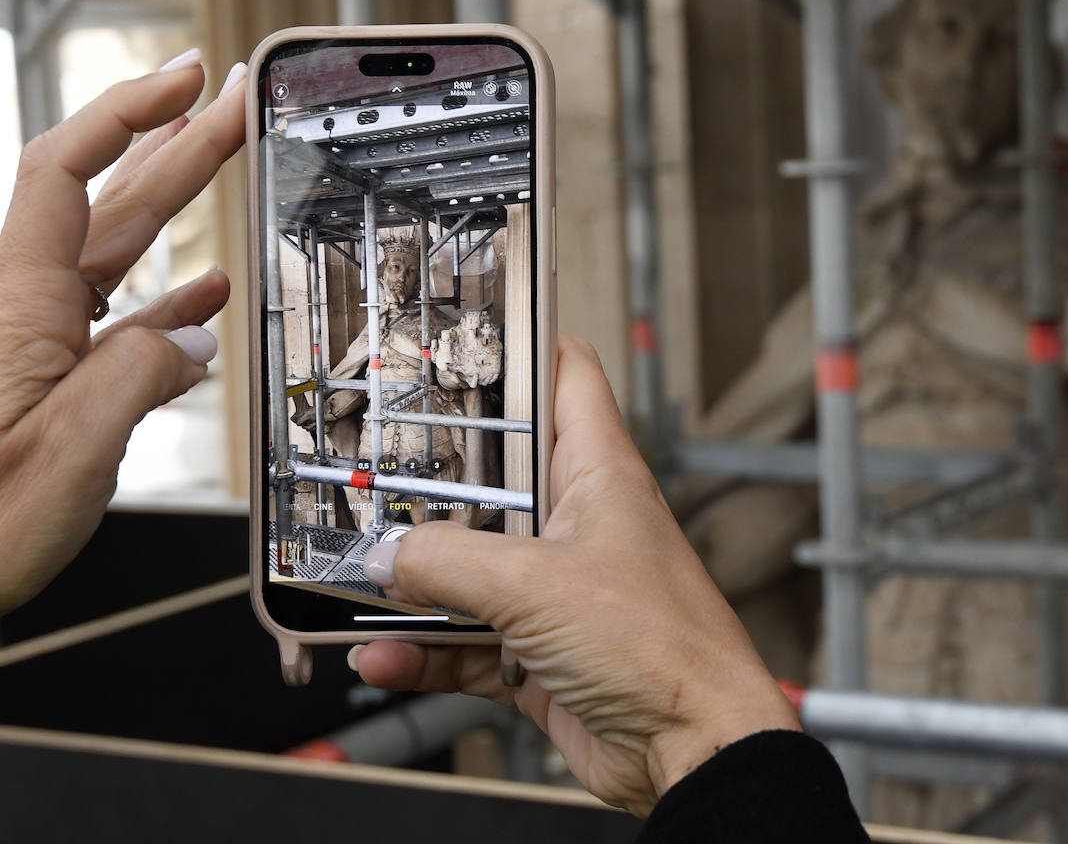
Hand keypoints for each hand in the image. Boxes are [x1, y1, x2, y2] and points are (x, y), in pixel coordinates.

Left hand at [0, 51, 245, 614]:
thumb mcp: (67, 455)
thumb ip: (139, 377)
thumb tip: (193, 335)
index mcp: (17, 309)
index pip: (68, 172)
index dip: (130, 112)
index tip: (188, 79)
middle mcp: (20, 313)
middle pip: (103, 199)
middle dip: (173, 141)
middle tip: (232, 100)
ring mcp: (31, 347)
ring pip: (111, 255)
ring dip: (171, 205)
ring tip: (218, 161)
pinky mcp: (42, 385)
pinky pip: (111, 323)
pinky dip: (163, 300)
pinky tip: (201, 296)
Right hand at [355, 336, 800, 815]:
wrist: (695, 750)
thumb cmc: (659, 646)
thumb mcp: (535, 585)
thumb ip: (447, 564)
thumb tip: (382, 556)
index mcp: (599, 473)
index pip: (566, 377)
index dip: (519, 344)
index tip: (455, 337)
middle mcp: (580, 523)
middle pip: (496, 478)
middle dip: (431, 480)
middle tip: (368, 470)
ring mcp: (560, 591)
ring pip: (471, 569)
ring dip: (414, 583)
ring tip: (353, 582)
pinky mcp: (543, 654)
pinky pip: (468, 642)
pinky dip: (425, 651)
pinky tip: (383, 657)